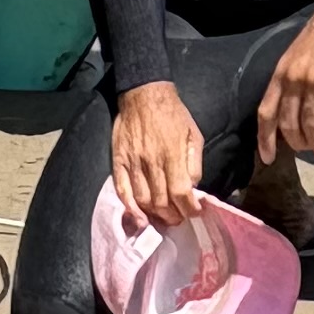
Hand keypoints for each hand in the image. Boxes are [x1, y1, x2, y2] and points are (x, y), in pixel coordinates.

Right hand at [111, 81, 207, 226]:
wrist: (144, 94)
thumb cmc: (173, 114)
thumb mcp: (194, 133)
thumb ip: (194, 162)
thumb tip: (193, 186)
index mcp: (172, 154)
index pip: (180, 192)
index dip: (189, 208)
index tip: (195, 213)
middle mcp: (151, 162)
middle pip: (161, 202)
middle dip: (173, 216)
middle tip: (178, 218)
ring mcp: (132, 163)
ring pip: (142, 200)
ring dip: (154, 215)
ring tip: (163, 219)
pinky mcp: (118, 161)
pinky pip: (122, 190)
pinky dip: (130, 208)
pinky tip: (139, 218)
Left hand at [254, 0, 313, 169]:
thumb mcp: (294, 56)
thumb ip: (288, 82)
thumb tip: (289, 114)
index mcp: (280, 73)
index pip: (266, 113)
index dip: (265, 139)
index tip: (268, 158)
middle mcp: (294, 80)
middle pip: (288, 124)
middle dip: (297, 144)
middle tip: (307, 150)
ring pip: (310, 125)